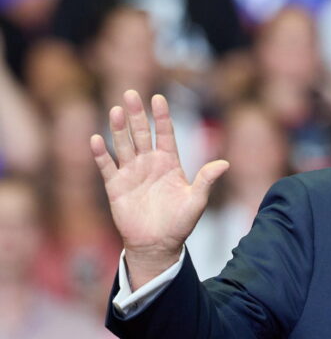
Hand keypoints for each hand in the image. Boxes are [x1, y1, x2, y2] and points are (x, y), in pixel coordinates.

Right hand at [91, 90, 228, 287]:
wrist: (158, 245)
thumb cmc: (179, 223)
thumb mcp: (196, 201)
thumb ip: (206, 180)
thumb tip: (225, 163)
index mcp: (169, 163)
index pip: (165, 134)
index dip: (162, 117)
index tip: (158, 98)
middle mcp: (149, 163)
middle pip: (141, 133)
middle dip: (137, 114)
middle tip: (131, 94)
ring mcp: (131, 173)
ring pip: (123, 145)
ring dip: (119, 128)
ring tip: (116, 110)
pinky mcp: (116, 186)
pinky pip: (106, 166)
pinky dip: (101, 153)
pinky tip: (96, 139)